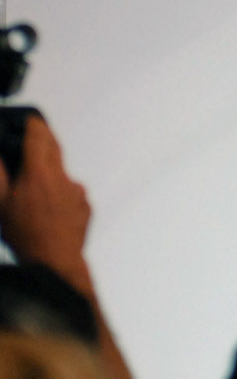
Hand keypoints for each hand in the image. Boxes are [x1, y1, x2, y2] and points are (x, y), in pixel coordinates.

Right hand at [0, 116, 91, 288]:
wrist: (55, 260)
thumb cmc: (25, 235)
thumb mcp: (1, 205)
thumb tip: (1, 158)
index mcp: (39, 173)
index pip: (39, 137)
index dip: (35, 125)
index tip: (32, 119)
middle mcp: (62, 178)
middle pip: (54, 149)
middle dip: (45, 140)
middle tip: (36, 136)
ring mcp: (77, 191)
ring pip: (62, 175)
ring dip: (50, 177)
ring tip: (34, 195)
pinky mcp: (86, 205)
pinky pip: (71, 193)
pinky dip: (60, 196)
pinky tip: (49, 212)